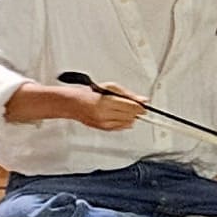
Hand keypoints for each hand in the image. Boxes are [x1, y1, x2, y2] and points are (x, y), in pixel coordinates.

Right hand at [12, 81, 145, 129]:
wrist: (73, 103)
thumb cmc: (90, 93)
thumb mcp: (110, 88)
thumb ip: (128, 95)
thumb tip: (143, 100)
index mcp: (107, 102)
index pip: (132, 108)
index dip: (140, 106)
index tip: (143, 104)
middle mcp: (105, 114)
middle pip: (132, 116)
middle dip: (134, 111)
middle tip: (131, 104)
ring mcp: (105, 123)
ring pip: (128, 123)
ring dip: (129, 116)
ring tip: (121, 109)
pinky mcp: (104, 129)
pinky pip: (122, 127)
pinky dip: (123, 122)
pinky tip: (117, 115)